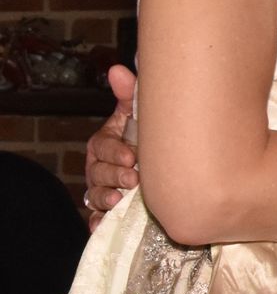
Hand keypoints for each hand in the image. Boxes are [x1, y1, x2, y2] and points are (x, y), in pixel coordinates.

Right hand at [83, 65, 139, 229]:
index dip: (115, 152)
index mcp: (105, 144)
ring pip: (96, 197)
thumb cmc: (145, 139)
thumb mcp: (137, 117)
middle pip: (98, 173)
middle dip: (114, 176)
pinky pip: (97, 220)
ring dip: (106, 199)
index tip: (132, 157)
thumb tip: (118, 69)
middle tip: (133, 180)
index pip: (103, 147)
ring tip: (120, 201)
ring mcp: (102, 190)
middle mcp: (99, 168)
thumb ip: (130, 95)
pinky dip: (99, 223)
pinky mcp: (107, 213)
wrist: (162, 170)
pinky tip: (105, 224)